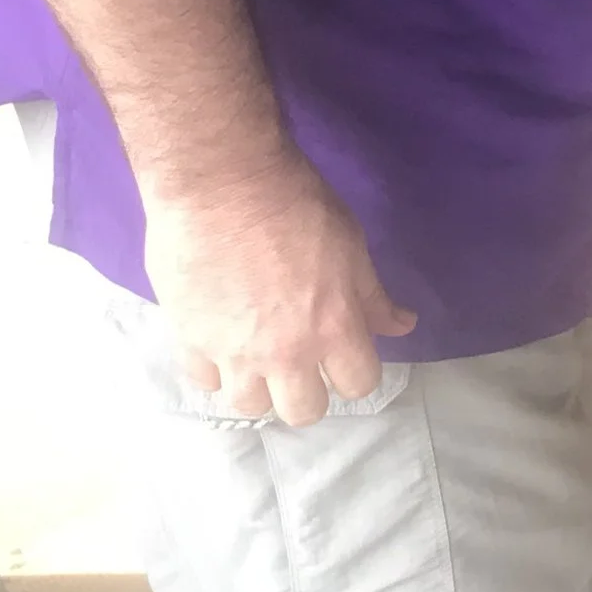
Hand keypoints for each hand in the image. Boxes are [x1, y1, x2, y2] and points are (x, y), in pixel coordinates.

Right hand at [144, 150, 416, 425]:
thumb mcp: (352, 245)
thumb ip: (373, 297)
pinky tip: (217, 340)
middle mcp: (284, 353)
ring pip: (249, 406)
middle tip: (299, 361)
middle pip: (303, 411)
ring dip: (257, 386)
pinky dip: (212, 366)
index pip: (358, 386)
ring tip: (255, 356)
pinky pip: (202, 379)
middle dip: (307, 390)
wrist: (222, 181)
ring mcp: (233, 352)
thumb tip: (402, 325)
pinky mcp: (189, 338)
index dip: (354, 371)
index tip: (343, 353)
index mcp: (332, 330)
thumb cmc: (297, 204)